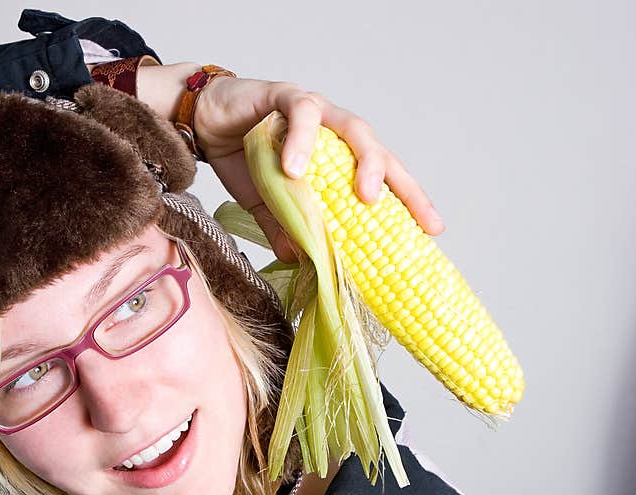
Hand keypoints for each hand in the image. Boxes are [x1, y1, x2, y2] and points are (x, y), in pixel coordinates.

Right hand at [193, 77, 444, 262]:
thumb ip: (285, 225)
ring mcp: (313, 110)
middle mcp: (334, 130)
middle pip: (381, 151)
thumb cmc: (242, 158)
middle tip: (411, 219)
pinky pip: (301, 113)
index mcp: (337, 157)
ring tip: (364, 196)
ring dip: (364, 162)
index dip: (408, 200)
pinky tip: (295, 168)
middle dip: (400, 183)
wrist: (204, 124)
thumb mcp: (266, 204)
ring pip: (353, 128)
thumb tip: (299, 258)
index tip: (432, 230)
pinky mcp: (283, 95)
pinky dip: (302, 139)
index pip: (383, 178)